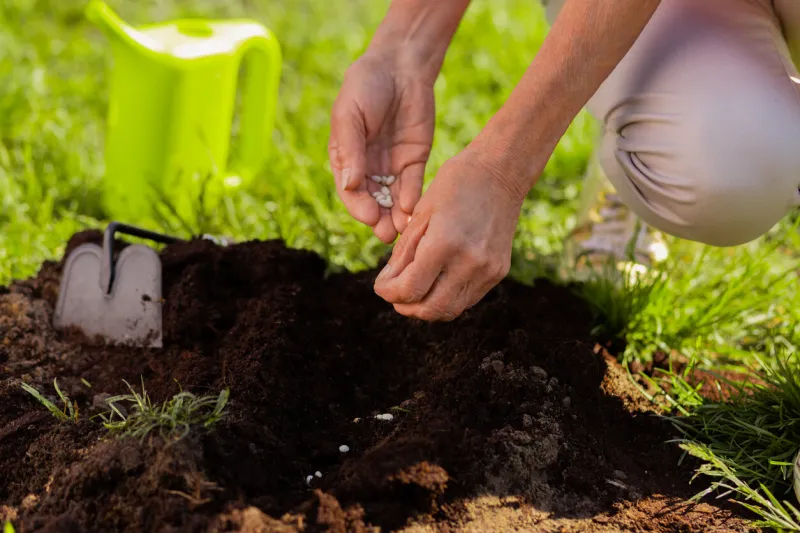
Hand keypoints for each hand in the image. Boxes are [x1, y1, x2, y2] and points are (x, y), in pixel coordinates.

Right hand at [328, 51, 434, 242]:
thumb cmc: (365, 87)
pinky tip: (413, 208)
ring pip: (393, 198)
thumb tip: (351, 184)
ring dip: (397, 215)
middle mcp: (368, 168)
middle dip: (379, 219)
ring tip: (402, 229)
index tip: (369, 217)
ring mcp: (392, 166)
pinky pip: (413, 184)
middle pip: (373, 201)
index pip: (350, 191)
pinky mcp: (414, 160)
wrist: (399, 66)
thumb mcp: (350, 114)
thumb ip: (350, 149)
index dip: (358, 206)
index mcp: (346, 159)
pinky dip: (412, 197)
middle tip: (387, 235)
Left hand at [373, 149, 525, 320]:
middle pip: (430, 309)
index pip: (410, 289)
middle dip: (405, 306)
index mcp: (445, 243)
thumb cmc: (455, 184)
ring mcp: (487, 271)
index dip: (388, 293)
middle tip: (394, 295)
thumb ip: (403, 253)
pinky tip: (435, 283)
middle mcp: (469, 263)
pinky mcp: (498, 273)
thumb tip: (389, 283)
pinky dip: (446, 298)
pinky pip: (467, 299)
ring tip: (413, 292)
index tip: (380, 286)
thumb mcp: (420, 213)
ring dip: (426, 308)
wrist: (501, 172)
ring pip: (450, 311)